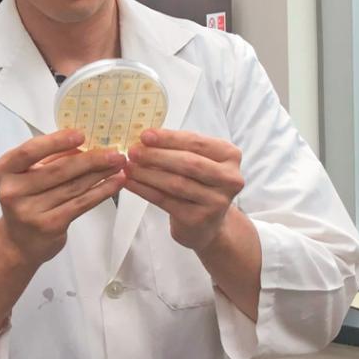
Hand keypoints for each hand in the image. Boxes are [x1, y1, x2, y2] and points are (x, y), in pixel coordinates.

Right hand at [0, 129, 126, 264]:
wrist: (18, 242)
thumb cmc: (26, 199)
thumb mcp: (30, 174)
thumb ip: (51, 158)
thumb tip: (86, 143)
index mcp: (5, 169)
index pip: (30, 151)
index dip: (56, 142)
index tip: (81, 135)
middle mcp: (13, 191)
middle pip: (58, 170)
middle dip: (90, 159)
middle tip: (114, 152)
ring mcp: (30, 211)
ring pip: (73, 187)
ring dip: (100, 173)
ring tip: (118, 164)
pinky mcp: (49, 225)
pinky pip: (81, 204)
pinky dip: (101, 191)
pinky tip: (115, 183)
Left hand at [124, 129, 244, 253]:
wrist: (207, 224)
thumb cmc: (199, 184)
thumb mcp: (197, 160)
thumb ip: (178, 148)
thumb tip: (145, 139)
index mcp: (230, 156)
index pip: (196, 142)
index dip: (169, 138)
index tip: (145, 135)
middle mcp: (229, 178)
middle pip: (188, 163)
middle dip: (156, 155)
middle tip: (133, 151)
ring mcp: (217, 201)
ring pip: (176, 183)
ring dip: (147, 173)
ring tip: (129, 166)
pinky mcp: (199, 219)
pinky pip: (165, 200)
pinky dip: (144, 189)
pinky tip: (131, 182)